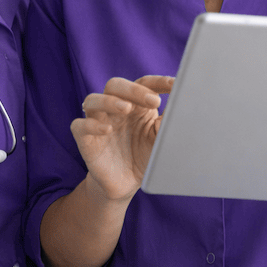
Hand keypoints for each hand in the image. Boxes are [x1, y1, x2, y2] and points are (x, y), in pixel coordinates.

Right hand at [72, 75, 174, 201]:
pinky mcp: (85, 139)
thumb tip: (186, 104)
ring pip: (93, 100)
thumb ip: (169, 121)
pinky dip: (91, 125)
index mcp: (136, 103)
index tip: (174, 84)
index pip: (144, 84)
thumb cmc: (144, 155)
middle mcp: (114, 107)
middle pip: (116, 85)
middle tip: (153, 101)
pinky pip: (80, 126)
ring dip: (109, 101)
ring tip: (126, 108)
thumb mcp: (161, 138)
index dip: (158, 82)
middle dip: (133, 90)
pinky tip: (106, 130)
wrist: (126, 184)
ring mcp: (98, 121)